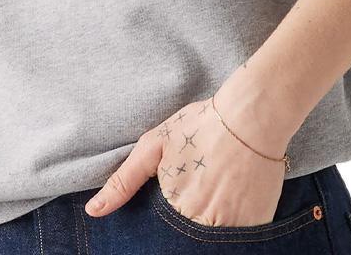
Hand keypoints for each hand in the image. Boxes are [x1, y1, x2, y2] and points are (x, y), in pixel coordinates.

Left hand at [84, 85, 293, 227]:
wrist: (252, 115)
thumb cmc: (200, 126)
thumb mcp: (155, 146)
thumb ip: (124, 181)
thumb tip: (93, 212)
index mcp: (173, 208)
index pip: (163, 232)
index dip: (170, 212)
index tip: (181, 191)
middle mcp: (201, 224)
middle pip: (188, 234)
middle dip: (191, 214)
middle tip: (202, 182)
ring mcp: (231, 227)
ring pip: (213, 235)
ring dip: (214, 216)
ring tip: (219, 184)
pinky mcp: (256, 225)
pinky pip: (241, 234)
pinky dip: (237, 218)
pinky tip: (236, 190)